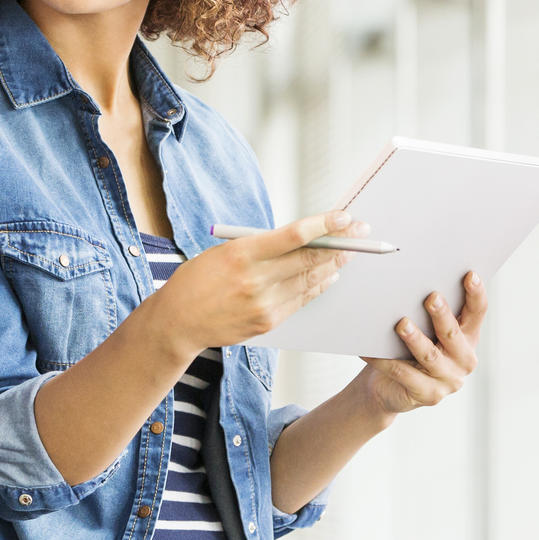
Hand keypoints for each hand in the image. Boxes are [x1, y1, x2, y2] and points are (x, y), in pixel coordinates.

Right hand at [140, 212, 365, 357]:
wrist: (178, 322)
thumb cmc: (197, 279)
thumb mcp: (224, 251)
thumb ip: (261, 246)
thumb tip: (301, 238)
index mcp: (242, 254)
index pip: (294, 236)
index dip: (324, 225)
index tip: (344, 216)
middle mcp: (256, 280)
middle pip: (310, 259)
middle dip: (340, 243)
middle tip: (360, 232)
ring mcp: (264, 305)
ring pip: (311, 280)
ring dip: (334, 264)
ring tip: (350, 251)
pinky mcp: (268, 323)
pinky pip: (302, 300)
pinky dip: (319, 285)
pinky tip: (330, 275)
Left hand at [356, 272, 486, 415]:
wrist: (389, 387)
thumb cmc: (408, 348)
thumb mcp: (425, 329)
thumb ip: (428, 311)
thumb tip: (412, 280)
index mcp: (468, 337)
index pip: (477, 313)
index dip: (476, 294)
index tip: (470, 275)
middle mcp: (463, 359)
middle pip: (453, 334)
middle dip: (442, 315)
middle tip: (431, 297)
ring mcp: (448, 380)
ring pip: (430, 356)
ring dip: (415, 339)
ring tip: (402, 324)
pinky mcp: (428, 395)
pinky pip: (402, 374)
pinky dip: (384, 361)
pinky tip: (369, 350)